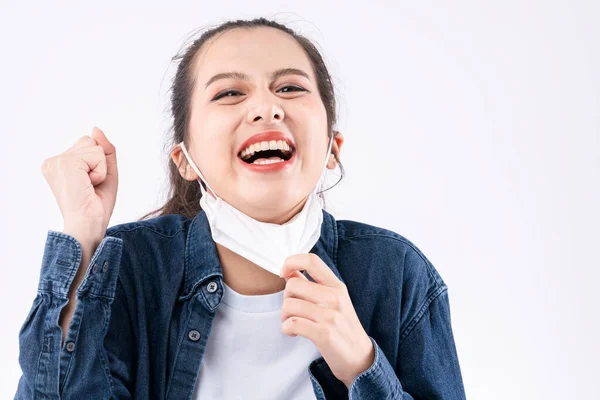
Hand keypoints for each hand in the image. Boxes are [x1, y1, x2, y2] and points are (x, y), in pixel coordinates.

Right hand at [41, 127, 118, 242]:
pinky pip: (97, 154)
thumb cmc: (95, 205)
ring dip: (100, 169)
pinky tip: (88, 186)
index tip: (88, 185)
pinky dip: (100, 172)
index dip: (97, 164)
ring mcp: (56, 161)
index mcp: (58, 163)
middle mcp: (53, 161)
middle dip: (99, 164)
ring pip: (95, 147)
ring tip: (88, 187)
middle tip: (89, 186)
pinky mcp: (64, 163)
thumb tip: (95, 129)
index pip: (88, 144)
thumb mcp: (105, 172)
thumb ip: (103, 150)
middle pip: (90, 141)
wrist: (88, 225)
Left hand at [279, 254, 374, 388]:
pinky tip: (294, 333)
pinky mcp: (324, 334)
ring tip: (293, 323)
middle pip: (293, 285)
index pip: (311, 260)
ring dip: (284, 316)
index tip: (284, 273)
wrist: (360, 359)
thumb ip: (313, 285)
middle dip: (285, 298)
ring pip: (289, 305)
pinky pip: (292, 323)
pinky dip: (287, 329)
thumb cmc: (343, 328)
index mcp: (337, 286)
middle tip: (292, 310)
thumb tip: (290, 272)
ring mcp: (330, 315)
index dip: (291, 262)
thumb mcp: (334, 301)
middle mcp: (335, 297)